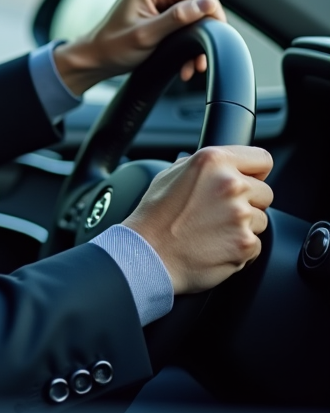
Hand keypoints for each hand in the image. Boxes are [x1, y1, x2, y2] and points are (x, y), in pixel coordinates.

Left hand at [53, 0, 225, 94]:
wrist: (96, 59)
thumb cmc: (113, 46)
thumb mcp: (147, 35)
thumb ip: (177, 18)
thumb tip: (207, 5)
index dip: (212, 12)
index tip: (218, 35)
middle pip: (199, 2)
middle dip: (204, 31)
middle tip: (202, 57)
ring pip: (194, 15)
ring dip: (197, 40)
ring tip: (193, 64)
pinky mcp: (160, 10)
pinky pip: (185, 22)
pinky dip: (188, 41)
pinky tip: (186, 61)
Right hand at [123, 145, 272, 293]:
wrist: (146, 254)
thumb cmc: (153, 217)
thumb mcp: (169, 175)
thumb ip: (200, 167)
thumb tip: (219, 168)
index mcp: (213, 161)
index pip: (262, 159)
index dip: (254, 172)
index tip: (246, 182)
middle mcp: (230, 184)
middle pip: (265, 192)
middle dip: (247, 202)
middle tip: (218, 213)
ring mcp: (240, 215)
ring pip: (261, 220)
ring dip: (243, 227)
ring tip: (212, 231)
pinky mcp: (245, 243)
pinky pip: (256, 245)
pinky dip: (239, 248)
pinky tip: (215, 246)